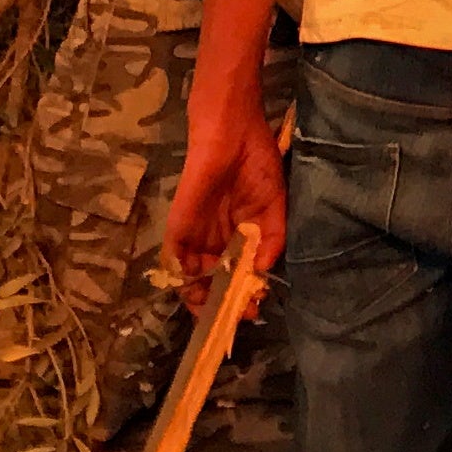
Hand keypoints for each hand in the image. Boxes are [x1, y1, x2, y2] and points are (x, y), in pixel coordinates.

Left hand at [164, 106, 286, 303]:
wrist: (232, 135)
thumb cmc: (257, 163)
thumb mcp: (276, 205)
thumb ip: (272, 239)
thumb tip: (263, 272)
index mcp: (240, 233)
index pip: (238, 272)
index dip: (244, 292)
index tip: (254, 307)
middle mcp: (216, 238)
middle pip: (214, 280)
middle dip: (222, 301)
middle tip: (235, 317)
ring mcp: (196, 234)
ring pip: (193, 276)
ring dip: (200, 298)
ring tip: (214, 313)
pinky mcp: (179, 227)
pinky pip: (175, 259)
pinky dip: (181, 279)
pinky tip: (193, 294)